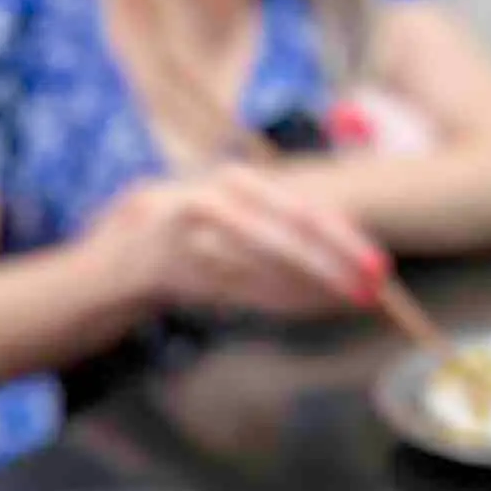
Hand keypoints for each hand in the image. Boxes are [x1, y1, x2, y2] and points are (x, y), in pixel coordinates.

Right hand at [92, 166, 388, 315]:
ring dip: (310, 289)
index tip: (378, 267)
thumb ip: (290, 244)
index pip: (301, 211)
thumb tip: (354, 270)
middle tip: (367, 291)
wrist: (112, 261)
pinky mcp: (169, 266)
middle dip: (332, 265)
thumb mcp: (242, 231)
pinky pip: (237, 290)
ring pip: (263, 266)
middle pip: (285, 233)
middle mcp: (213, 199)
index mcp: (236, 184)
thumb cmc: (193, 247)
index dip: (344, 240)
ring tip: (345, 300)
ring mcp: (188, 232)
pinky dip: (277, 300)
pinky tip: (308, 307)